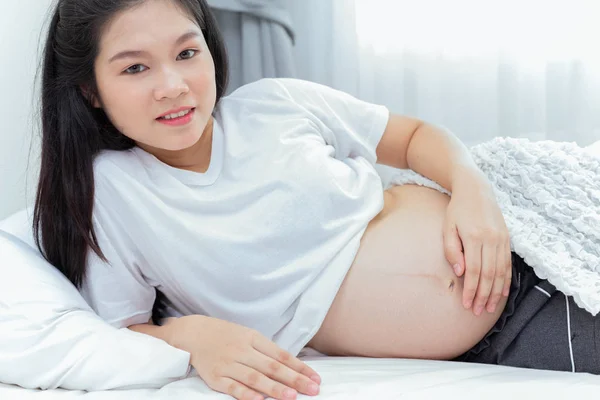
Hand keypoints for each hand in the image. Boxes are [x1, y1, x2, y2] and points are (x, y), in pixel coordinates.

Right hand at [166, 315, 320, 399]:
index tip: (315, 378)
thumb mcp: (248, 335)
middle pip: (272, 367)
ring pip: (254, 378)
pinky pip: (232, 387)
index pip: (281, 355)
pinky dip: (246, 394)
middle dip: (294, 379)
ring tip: (292, 396)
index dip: (300, 367)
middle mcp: (242, 350)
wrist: (194, 333)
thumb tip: (293, 366)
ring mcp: (228, 364)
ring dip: (274, 388)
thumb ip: (267, 350)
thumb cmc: (226, 335)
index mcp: (253, 338)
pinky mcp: (215, 377)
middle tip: (312, 390)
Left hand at [442, 169, 511, 315]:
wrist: (476, 190)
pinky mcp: (506, 238)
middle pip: (489, 274)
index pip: (474, 270)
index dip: (471, 290)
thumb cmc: (456, 210)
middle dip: (484, 295)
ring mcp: (501, 239)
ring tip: (490, 307)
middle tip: (478, 311)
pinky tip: (502, 293)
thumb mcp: (448, 227)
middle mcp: (491, 239)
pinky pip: (508, 264)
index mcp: (474, 237)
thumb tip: (460, 273)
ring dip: (496, 292)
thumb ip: (452, 250)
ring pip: (501, 271)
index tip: (467, 304)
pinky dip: (506, 280)